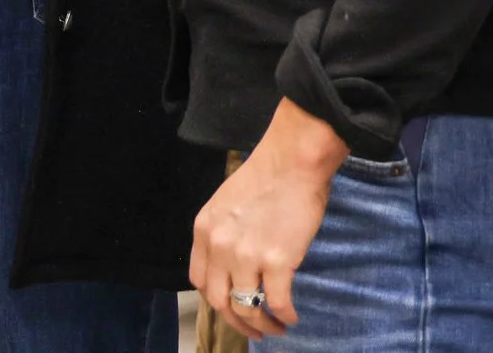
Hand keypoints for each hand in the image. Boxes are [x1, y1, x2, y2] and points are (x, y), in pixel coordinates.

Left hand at [190, 99, 348, 337]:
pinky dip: (284, 315)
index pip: (199, 281)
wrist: (293, 162)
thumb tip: (232, 265)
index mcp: (203, 230)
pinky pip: (276, 302)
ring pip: (246, 308)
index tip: (231, 308)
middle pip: (218, 301)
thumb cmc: (266, 178)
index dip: (215, 300)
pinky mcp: (276, 261)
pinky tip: (292, 317)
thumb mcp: (227, 205)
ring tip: (276, 329)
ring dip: (262, 326)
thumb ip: (223, 235)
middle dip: (236, 323)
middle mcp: (219, 246)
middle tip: (253, 331)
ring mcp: (246, 255)